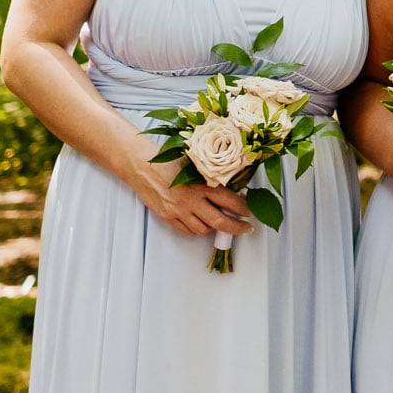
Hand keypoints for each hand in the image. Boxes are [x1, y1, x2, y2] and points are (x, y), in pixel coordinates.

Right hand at [131, 158, 252, 237]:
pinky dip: (197, 230)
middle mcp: (191, 200)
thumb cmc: (169, 161)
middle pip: (220, 221)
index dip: (244, 209)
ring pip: (203, 229)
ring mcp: (178, 211)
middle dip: (237, 227)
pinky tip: (202, 224)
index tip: (251, 211)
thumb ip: (212, 178)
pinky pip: (186, 231)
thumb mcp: (196, 164)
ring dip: (215, 228)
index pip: (230, 201)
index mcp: (202, 184)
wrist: (141, 165)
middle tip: (246, 228)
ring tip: (221, 223)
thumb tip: (232, 190)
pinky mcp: (167, 217)